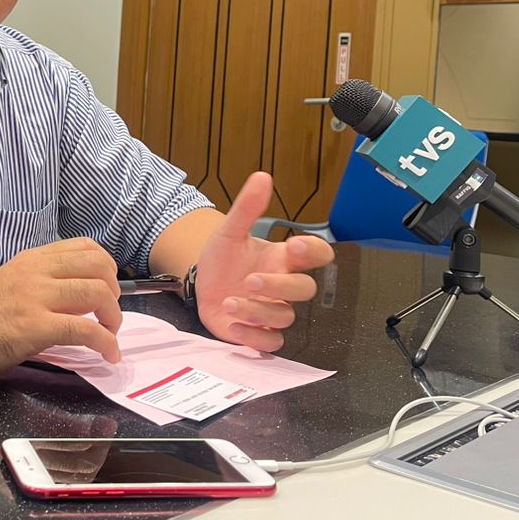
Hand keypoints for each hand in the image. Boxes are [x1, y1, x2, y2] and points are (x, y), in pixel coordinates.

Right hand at [0, 237, 121, 380]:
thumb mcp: (12, 281)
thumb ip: (44, 280)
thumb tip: (82, 292)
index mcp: (32, 259)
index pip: (87, 247)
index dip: (107, 269)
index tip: (106, 290)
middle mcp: (36, 272)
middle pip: (99, 267)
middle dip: (115, 293)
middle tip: (109, 315)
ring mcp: (34, 298)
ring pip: (97, 294)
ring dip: (114, 318)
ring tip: (109, 335)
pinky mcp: (33, 327)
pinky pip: (85, 329)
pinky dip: (106, 343)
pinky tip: (108, 355)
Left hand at [195, 171, 329, 351]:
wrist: (200, 284)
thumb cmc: (223, 260)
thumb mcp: (230, 231)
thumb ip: (246, 207)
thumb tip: (262, 176)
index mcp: (282, 259)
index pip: (318, 254)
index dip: (313, 252)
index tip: (293, 246)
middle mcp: (282, 286)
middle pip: (305, 290)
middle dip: (280, 286)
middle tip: (251, 280)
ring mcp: (272, 310)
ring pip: (285, 317)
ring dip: (258, 310)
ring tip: (230, 301)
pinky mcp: (258, 332)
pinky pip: (271, 342)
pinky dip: (254, 336)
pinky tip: (233, 324)